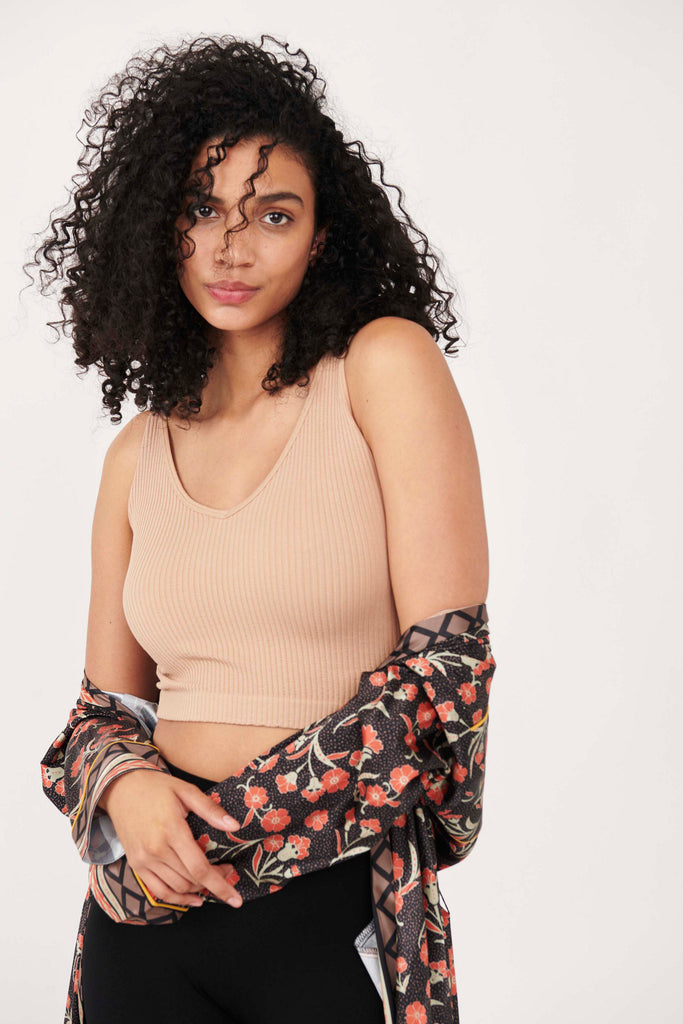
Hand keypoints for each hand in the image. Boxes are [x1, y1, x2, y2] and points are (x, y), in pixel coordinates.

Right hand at [101, 769, 243, 908]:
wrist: (122, 789)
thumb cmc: (157, 787)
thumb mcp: (186, 790)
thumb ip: (210, 810)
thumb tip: (235, 826)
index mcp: (171, 829)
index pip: (199, 868)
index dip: (220, 885)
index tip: (235, 898)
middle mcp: (156, 849)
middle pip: (191, 879)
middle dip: (214, 883)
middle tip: (227, 871)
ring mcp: (144, 860)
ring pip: (177, 887)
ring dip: (198, 889)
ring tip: (213, 879)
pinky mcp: (136, 865)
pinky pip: (158, 891)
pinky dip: (177, 898)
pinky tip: (193, 898)